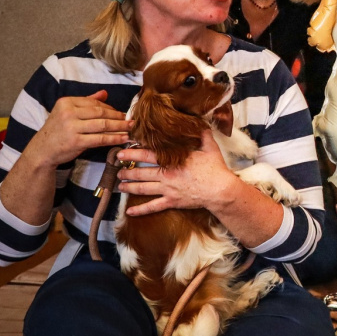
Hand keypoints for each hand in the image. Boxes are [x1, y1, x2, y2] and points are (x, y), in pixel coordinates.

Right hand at [25, 91, 131, 168]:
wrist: (42, 150)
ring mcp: (72, 127)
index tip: (121, 112)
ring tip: (131, 127)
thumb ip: (85, 102)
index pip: (94, 103)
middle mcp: (68, 112)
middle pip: (100, 113)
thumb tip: (105, 93)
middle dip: (118, 116)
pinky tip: (124, 138)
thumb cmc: (57, 130)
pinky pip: (100, 138)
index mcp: (66, 102)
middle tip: (131, 119)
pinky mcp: (76, 141)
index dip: (110, 108)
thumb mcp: (67, 112)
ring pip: (103, 125)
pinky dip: (114, 138)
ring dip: (120, 126)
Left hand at [117, 130, 234, 216]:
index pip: (147, 155)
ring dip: (129, 187)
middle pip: (141, 172)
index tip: (121, 151)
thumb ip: (203, 135)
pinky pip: (153, 207)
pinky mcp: (172, 202)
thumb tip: (201, 123)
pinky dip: (140, 210)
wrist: (220, 190)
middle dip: (127, 170)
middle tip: (116, 169)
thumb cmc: (215, 169)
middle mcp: (166, 175)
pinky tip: (129, 212)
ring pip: (143, 188)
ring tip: (119, 185)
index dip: (132, 152)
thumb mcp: (210, 148)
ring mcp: (167, 190)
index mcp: (172, 161)